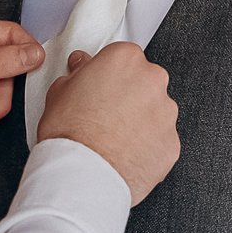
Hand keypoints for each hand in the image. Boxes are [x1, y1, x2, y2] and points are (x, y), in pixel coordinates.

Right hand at [38, 42, 179, 203]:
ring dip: (139, 121)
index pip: (122, 58)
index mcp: (125, 59)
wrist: (83, 174)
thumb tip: (82, 67)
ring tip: (113, 139)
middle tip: (104, 114)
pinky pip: (160, 140)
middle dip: (128, 96)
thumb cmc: (69, 132)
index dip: (108, 75)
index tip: (100, 86)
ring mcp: (166, 113)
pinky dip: (146, 146)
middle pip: (143, 82)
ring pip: (155, 112)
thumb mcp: (59, 91)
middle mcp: (152, 81)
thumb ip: (77, 73)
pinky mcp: (172, 143)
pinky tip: (125, 154)